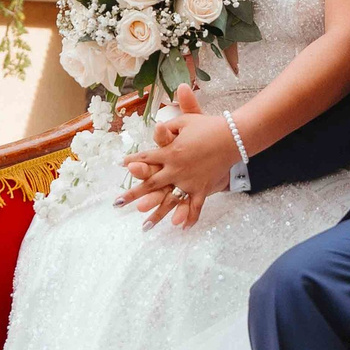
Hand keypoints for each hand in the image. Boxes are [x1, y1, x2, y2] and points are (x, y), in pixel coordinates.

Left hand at [125, 88, 238, 228]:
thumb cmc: (208, 126)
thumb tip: (157, 126)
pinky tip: (182, 228)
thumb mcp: (185, 121)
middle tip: (117, 203)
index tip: (122, 166)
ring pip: (169, 201)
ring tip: (144, 227)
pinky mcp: (202, 188)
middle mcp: (175, 169)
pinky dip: (190, 216)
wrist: (232, 137)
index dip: (133, 161)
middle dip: (133, 194)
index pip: (146, 158)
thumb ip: (169, 127)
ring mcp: (188, 181)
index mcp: (169, 152)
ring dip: (156, 214)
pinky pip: (195, 205)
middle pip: (150, 184)